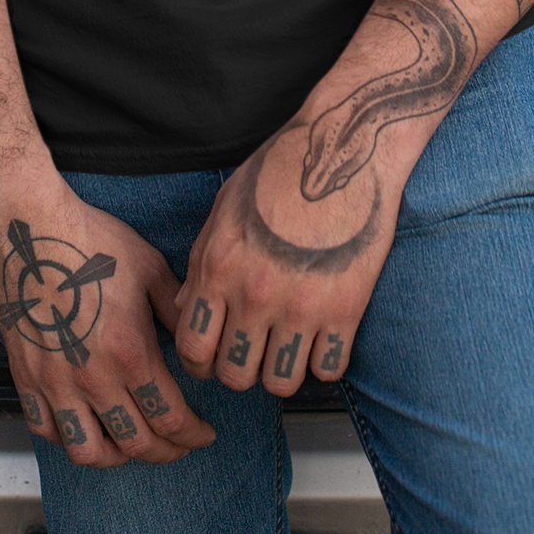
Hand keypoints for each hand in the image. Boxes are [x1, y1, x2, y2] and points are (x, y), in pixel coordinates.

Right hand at [0, 184, 216, 467]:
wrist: (32, 231)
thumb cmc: (90, 243)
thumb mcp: (150, 269)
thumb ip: (175, 310)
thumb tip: (195, 337)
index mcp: (130, 353)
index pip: (171, 419)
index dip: (194, 435)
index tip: (203, 433)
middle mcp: (93, 378)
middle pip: (136, 443)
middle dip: (166, 451)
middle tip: (178, 444)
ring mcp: (55, 383)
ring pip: (88, 451)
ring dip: (117, 456)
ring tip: (130, 443)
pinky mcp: (27, 378)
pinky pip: (47, 430)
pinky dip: (68, 439)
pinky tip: (84, 425)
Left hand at [172, 112, 401, 398]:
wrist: (342, 150)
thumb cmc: (279, 171)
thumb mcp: (225, 207)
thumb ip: (201, 262)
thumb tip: (187, 308)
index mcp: (220, 267)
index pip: (193, 349)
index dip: (200, 361)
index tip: (214, 354)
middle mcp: (255, 294)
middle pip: (235, 375)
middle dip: (240, 368)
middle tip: (253, 349)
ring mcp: (302, 305)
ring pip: (280, 382)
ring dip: (281, 370)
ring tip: (287, 347)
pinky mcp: (346, 309)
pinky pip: (327, 368)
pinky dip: (323, 361)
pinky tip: (322, 337)